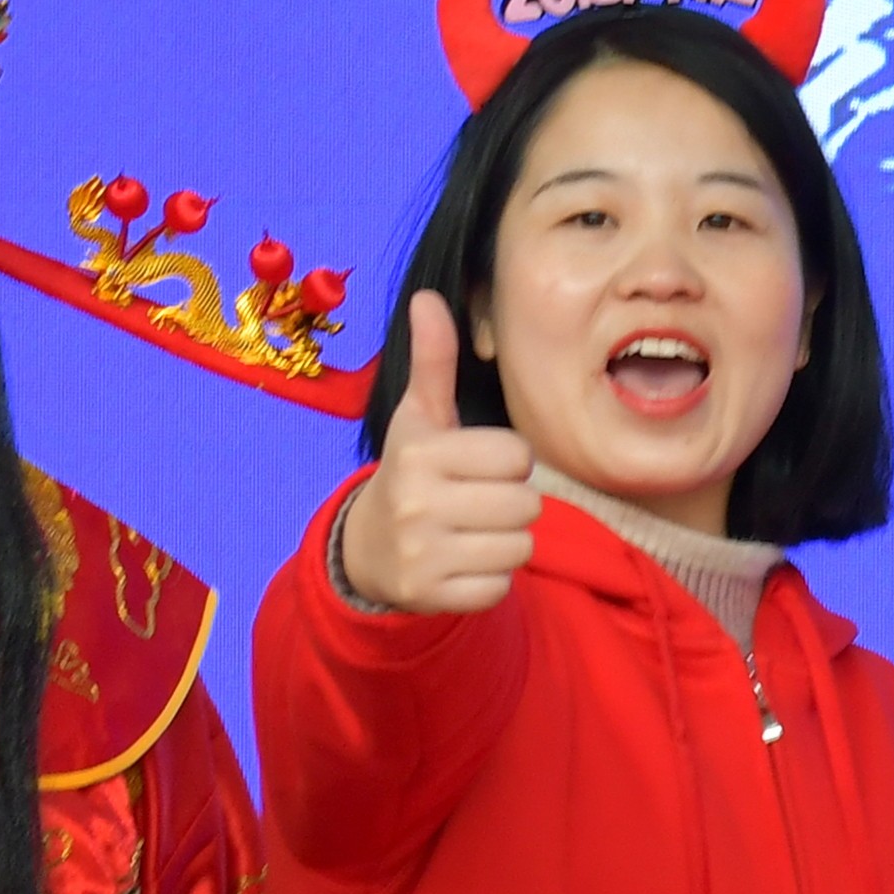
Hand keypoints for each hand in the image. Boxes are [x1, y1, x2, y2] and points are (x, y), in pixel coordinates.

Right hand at [331, 293, 540, 615]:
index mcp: (420, 453)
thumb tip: (427, 297)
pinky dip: (491, 579)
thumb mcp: (419, 417)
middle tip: (477, 502)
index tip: (478, 466)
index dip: (508, 462)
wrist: (366, 549)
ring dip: (507, 542)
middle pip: (526, 504)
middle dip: (512, 503)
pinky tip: (463, 564)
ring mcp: (422, 554)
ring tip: (472, 531)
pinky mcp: (430, 596)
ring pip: (520, 547)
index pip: (517, 457)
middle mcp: (417, 503)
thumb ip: (434, 360)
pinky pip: (500, 588)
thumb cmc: (411, 472)